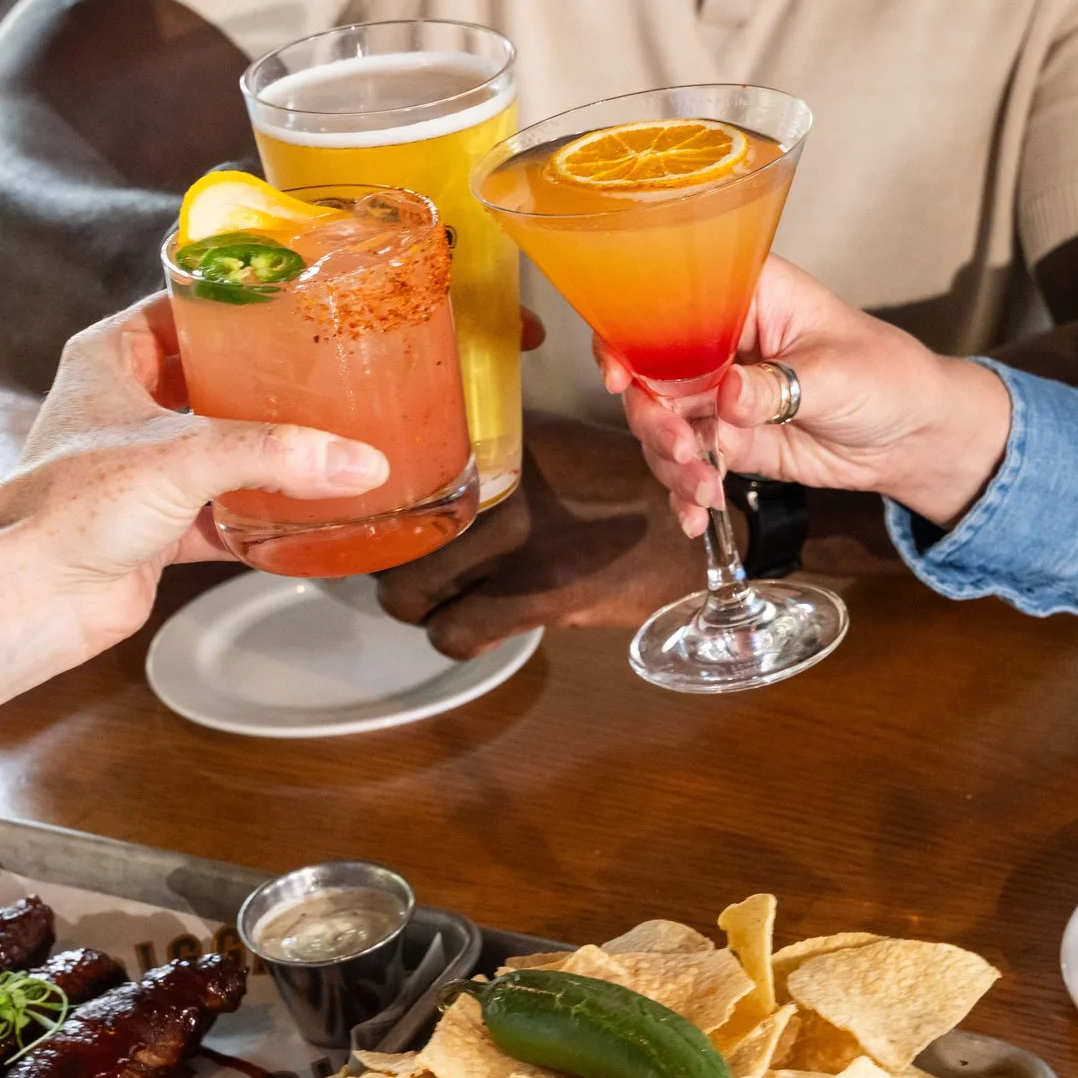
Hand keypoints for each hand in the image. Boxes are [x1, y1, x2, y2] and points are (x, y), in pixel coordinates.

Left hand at [0, 296, 386, 657]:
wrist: (35, 597)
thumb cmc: (68, 506)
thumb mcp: (182, 456)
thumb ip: (273, 453)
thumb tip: (357, 460)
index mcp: (110, 358)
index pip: (182, 308)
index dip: (236, 304)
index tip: (295, 304)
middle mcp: (126, 407)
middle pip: (211, 377)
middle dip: (266, 382)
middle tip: (326, 373)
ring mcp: (143, 468)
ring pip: (223, 446)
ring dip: (270, 452)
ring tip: (331, 437)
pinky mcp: (160, 523)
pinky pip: (227, 510)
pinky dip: (265, 515)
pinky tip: (308, 513)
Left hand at [375, 414, 708, 657]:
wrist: (697, 525)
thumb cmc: (620, 484)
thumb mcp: (551, 443)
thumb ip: (488, 452)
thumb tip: (422, 472)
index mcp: (493, 439)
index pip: (397, 476)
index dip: (380, 512)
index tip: (386, 524)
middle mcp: (495, 483)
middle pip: (389, 541)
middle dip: (391, 565)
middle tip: (414, 568)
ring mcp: (515, 541)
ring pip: (408, 594)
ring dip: (420, 607)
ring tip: (446, 599)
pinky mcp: (539, 594)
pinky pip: (456, 633)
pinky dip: (458, 638)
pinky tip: (481, 625)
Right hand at [607, 256, 1014, 532]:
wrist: (913, 438)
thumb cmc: (889, 377)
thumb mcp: (838, 375)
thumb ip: (780, 386)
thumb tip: (728, 393)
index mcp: (745, 296)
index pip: (666, 299)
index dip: (629, 334)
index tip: (622, 376)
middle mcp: (719, 342)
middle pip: (650, 372)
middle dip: (654, 419)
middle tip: (683, 448)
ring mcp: (717, 394)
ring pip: (661, 425)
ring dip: (671, 464)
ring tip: (706, 491)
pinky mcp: (727, 441)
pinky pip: (686, 465)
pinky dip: (684, 493)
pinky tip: (696, 516)